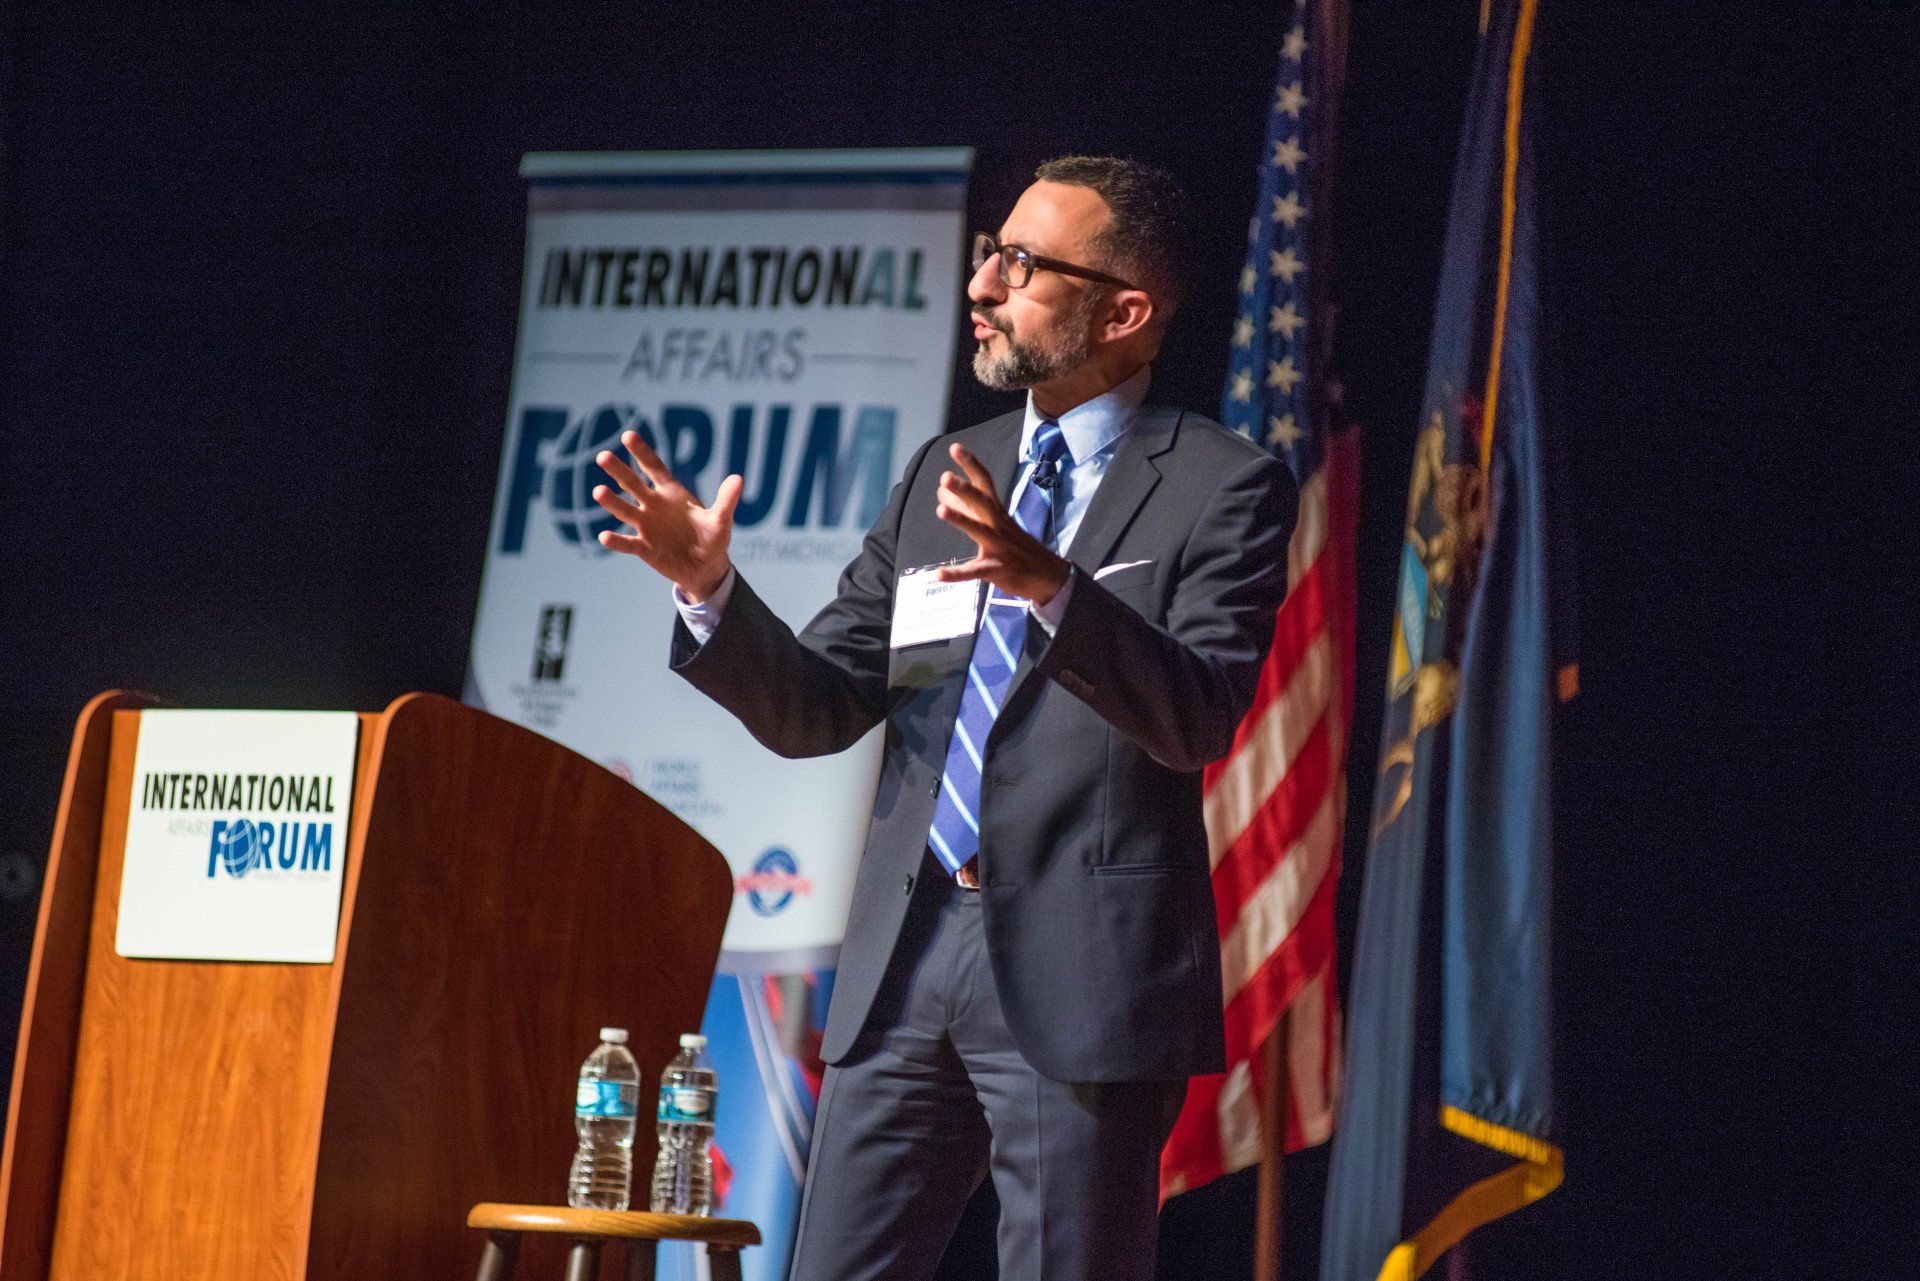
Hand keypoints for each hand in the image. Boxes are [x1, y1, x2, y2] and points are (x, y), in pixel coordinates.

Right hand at [592, 431, 742, 602]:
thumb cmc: (713, 538)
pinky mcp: (644, 548)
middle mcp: (653, 506)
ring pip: (625, 511)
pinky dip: (617, 541)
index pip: (654, 467)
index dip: (642, 452)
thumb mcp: (721, 520)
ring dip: (612, 502)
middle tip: (602, 456)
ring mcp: (646, 526)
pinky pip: (628, 543)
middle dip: (619, 471)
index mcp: (671, 493)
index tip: (628, 435)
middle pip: (633, 485)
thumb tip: (738, 478)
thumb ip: (726, 500)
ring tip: (598, 491)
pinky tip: (605, 536)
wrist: (705, 568)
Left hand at [933, 443, 1071, 604]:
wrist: (1047, 576)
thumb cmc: (1016, 547)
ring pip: (979, 531)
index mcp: (997, 512)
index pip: (984, 483)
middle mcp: (998, 525)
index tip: (955, 447)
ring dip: (960, 520)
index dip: (970, 464)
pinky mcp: (996, 570)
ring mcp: (999, 547)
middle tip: (945, 476)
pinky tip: (938, 574)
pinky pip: (975, 571)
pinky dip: (956, 574)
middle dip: (965, 488)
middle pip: (982, 502)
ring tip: (940, 510)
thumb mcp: (993, 523)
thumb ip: (965, 506)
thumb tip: (941, 489)